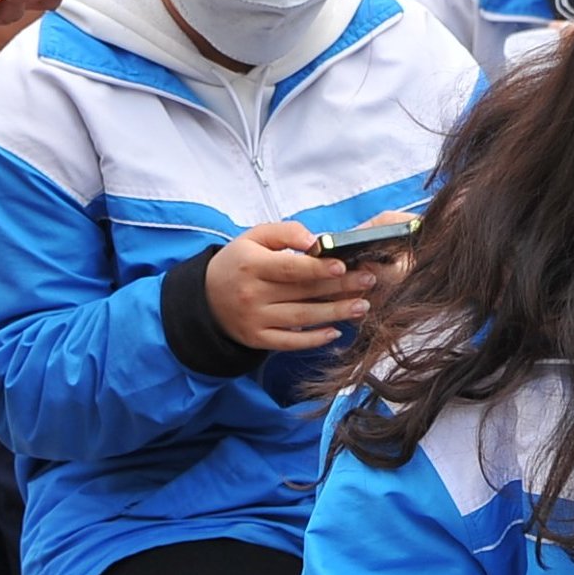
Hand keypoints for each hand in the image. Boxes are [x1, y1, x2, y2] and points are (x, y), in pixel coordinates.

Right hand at [204, 220, 375, 351]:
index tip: (344, 265)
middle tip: (368, 282)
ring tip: (362, 306)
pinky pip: (290, 342)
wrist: (206, 299)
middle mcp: (252, 294)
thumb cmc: (238, 263)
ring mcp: (255, 320)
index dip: (317, 267)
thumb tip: (314, 240)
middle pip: (302, 292)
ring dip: (335, 313)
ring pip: (302, 318)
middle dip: (339, 288)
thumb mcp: (253, 237)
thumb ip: (284, 232)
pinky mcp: (257, 339)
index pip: (289, 268)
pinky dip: (314, 339)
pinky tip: (336, 331)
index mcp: (251, 265)